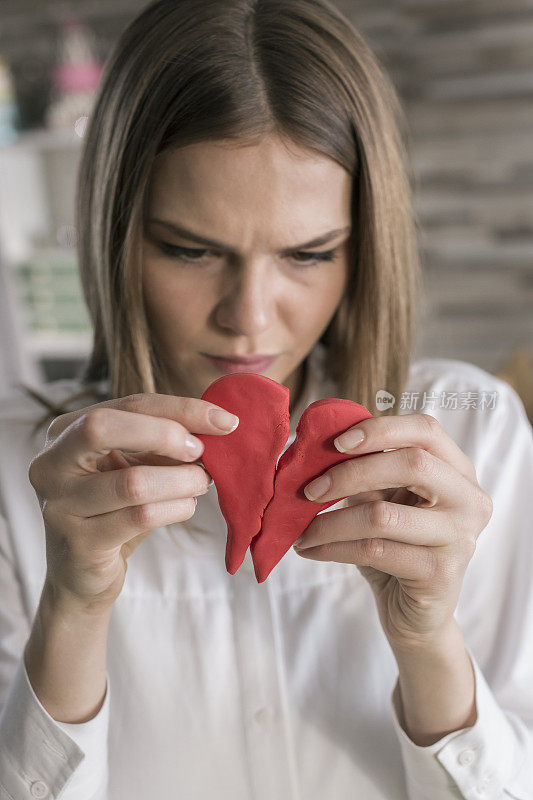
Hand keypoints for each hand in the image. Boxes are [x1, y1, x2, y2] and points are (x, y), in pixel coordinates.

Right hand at [28, 393, 238, 610]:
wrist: (82, 573)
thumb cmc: (114, 510)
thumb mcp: (133, 466)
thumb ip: (162, 441)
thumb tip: (217, 423)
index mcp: (63, 432)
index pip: (127, 404)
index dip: (180, 408)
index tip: (225, 420)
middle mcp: (50, 464)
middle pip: (102, 427)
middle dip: (165, 434)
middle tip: (201, 451)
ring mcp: (59, 505)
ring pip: (133, 481)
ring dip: (181, 480)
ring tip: (200, 482)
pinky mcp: (79, 543)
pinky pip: (140, 517)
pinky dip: (176, 508)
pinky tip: (186, 506)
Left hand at [293, 413, 492, 647]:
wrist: (414, 612)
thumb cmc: (395, 546)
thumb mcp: (383, 500)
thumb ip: (366, 472)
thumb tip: (315, 448)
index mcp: (458, 470)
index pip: (426, 430)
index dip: (381, 429)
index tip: (337, 442)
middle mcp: (470, 499)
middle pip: (412, 464)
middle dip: (350, 473)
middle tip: (309, 490)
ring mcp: (460, 537)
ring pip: (384, 514)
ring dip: (330, 522)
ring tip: (301, 530)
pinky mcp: (441, 573)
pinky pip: (375, 551)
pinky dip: (333, 548)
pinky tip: (311, 550)